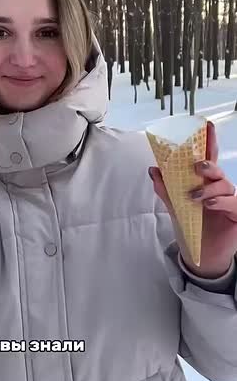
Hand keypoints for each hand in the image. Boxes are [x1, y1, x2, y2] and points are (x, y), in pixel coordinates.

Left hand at [149, 120, 236, 277]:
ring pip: (225, 185)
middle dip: (208, 164)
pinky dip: (220, 202)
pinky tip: (209, 205)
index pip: (207, 158)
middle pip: (217, 169)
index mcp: (204, 182)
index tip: (207, 126)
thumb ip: (165, 189)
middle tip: (196, 166)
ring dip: (209, 188)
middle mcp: (218, 189)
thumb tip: (153, 170)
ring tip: (194, 197)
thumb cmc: (190, 228)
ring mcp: (229, 201)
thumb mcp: (174, 208)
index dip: (208, 141)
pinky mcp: (236, 215)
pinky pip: (233, 203)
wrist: (199, 255)